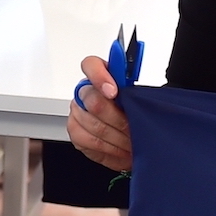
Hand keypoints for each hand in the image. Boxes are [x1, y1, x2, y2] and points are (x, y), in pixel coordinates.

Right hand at [69, 54, 131, 170]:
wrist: (127, 133)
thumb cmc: (132, 111)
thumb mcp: (138, 97)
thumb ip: (134, 91)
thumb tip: (140, 95)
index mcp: (100, 74)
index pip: (91, 65)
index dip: (100, 77)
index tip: (114, 92)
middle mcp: (85, 91)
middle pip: (93, 101)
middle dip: (118, 119)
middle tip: (133, 128)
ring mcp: (77, 111)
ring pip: (93, 125)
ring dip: (117, 137)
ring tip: (132, 142)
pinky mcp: (75, 132)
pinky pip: (89, 142)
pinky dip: (109, 149)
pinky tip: (121, 149)